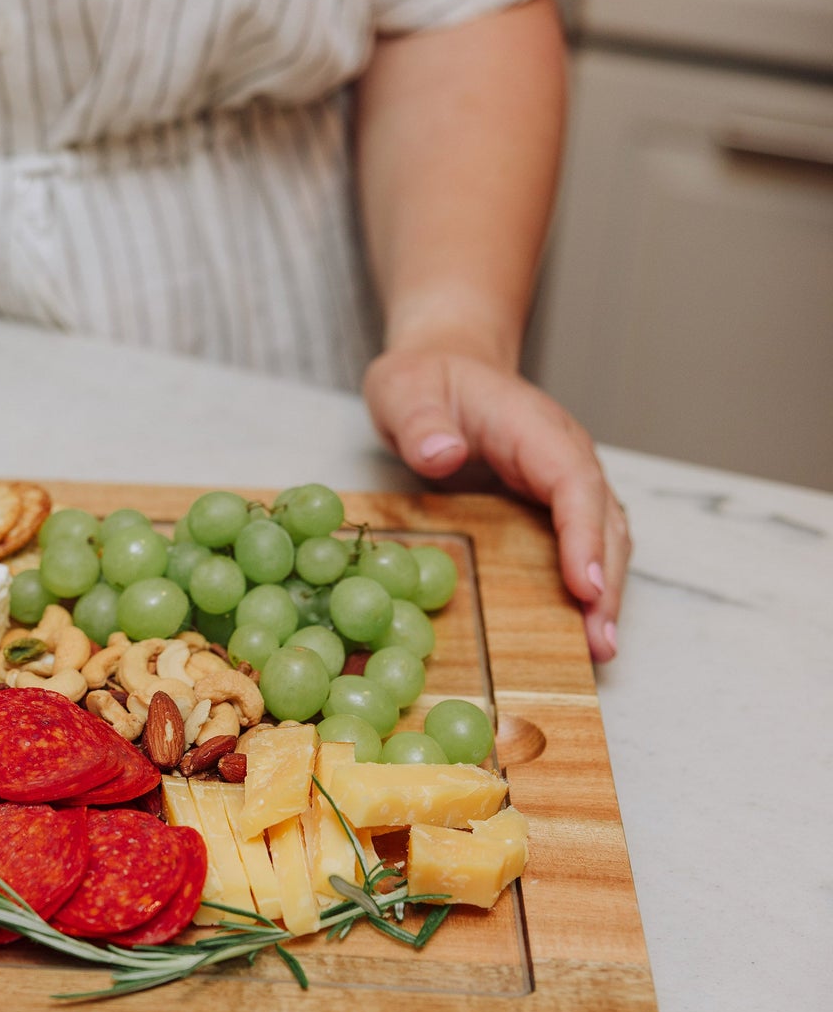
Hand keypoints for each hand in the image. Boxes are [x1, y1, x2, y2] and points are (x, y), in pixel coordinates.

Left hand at [363, 347, 628, 661]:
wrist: (446, 363)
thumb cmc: (425, 379)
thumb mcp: (405, 390)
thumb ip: (422, 420)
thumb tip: (444, 453)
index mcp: (534, 428)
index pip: (573, 482)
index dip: (583, 536)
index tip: (586, 586)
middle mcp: (563, 455)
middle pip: (601, 519)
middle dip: (607, 581)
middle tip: (601, 643)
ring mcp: (563, 479)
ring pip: (603, 536)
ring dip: (606, 591)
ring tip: (601, 649)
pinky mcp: (552, 501)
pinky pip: (582, 542)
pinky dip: (589, 582)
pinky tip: (582, 626)